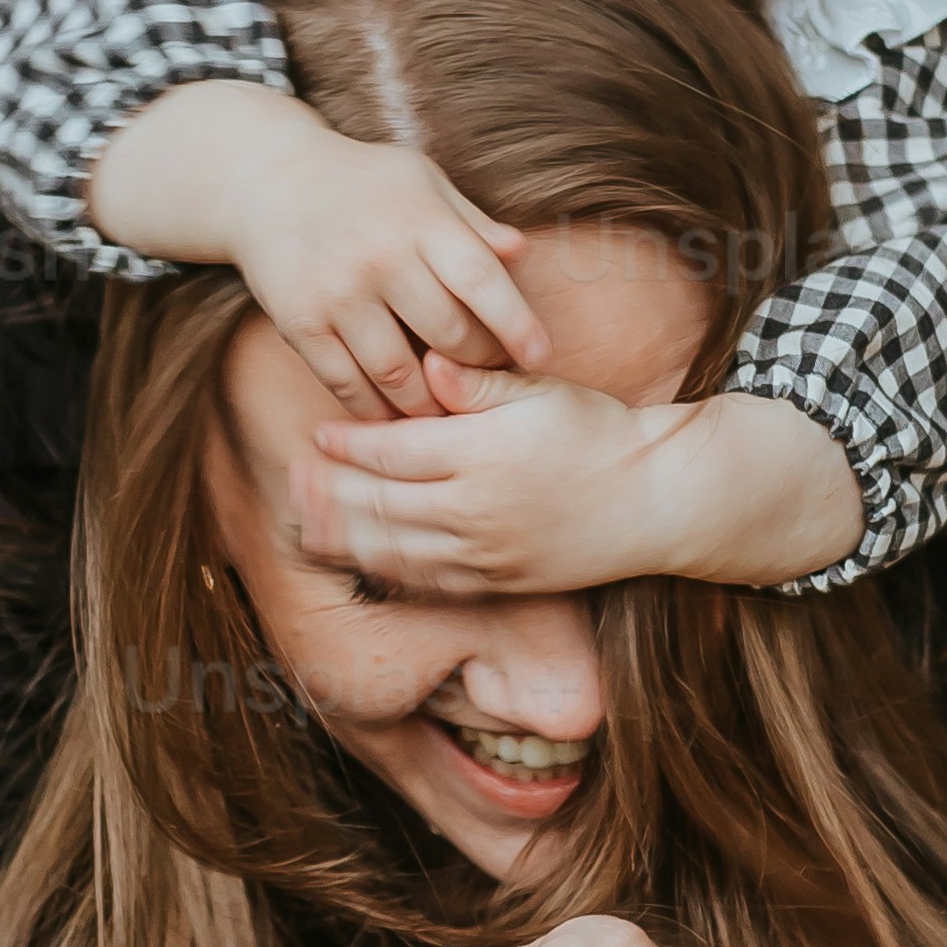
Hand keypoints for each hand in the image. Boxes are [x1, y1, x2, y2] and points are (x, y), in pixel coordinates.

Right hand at [235, 125, 552, 420]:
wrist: (268, 182)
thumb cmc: (362, 183)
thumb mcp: (421, 181)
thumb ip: (470, 222)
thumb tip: (521, 253)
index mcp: (419, 220)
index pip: (481, 282)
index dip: (517, 326)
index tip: (540, 358)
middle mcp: (379, 258)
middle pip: (448, 337)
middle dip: (476, 367)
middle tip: (487, 380)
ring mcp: (337, 296)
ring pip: (399, 376)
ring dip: (429, 404)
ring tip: (445, 410)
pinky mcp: (300, 325)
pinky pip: (348, 386)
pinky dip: (376, 411)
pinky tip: (394, 414)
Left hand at [299, 365, 716, 598]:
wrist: (655, 500)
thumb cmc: (599, 433)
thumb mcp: (544, 391)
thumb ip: (481, 383)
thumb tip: (425, 363)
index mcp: (483, 453)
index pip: (394, 451)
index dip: (349, 445)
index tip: (318, 437)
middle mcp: (476, 509)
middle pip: (381, 504)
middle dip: (331, 494)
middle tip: (292, 482)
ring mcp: (485, 553)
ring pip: (395, 549)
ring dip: (344, 538)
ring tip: (306, 523)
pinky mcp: (498, 583)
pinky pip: (427, 581)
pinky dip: (387, 571)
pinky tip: (362, 558)